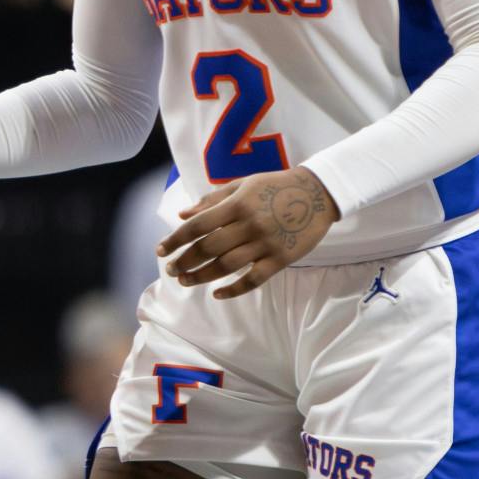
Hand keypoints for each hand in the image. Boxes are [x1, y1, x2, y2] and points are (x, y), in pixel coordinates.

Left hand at [156, 167, 338, 298]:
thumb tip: (182, 215)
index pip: (197, 226)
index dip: (175, 240)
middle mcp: (249, 225)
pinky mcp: (281, 259)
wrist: (318, 193)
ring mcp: (265, 244)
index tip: (160, 250)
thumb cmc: (274, 186)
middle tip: (170, 269)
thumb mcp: (242, 185)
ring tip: (184, 281)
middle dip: (184, 261)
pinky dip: (234, 289)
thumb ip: (211, 200)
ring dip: (201, 276)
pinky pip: (254, 279)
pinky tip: (217, 293)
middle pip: (208, 248)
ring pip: (226, 266)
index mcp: (237, 205)